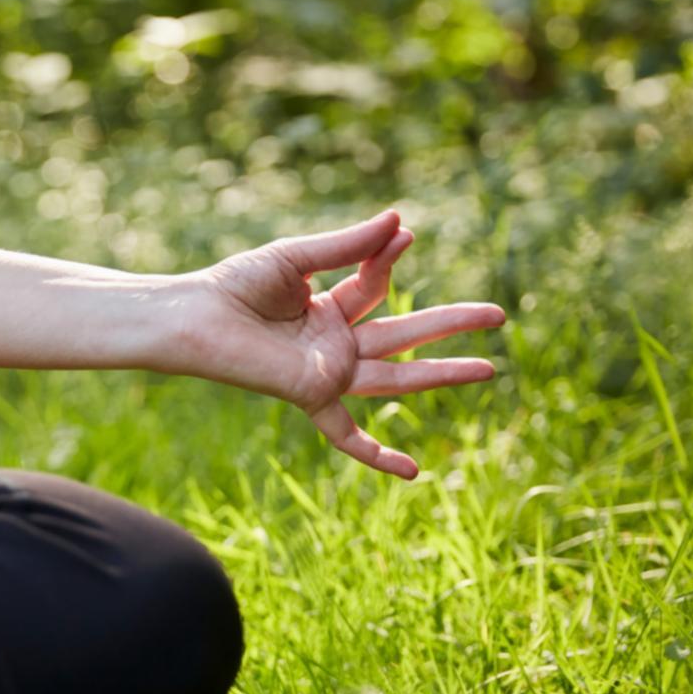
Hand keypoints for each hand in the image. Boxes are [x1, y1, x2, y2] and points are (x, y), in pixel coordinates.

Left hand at [172, 210, 503, 478]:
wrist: (194, 317)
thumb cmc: (232, 286)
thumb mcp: (294, 258)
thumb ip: (345, 246)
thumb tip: (398, 219)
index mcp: (328, 310)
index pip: (375, 287)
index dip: (388, 259)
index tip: (402, 233)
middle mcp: (333, 344)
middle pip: (405, 334)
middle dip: (451, 322)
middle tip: (498, 313)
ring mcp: (327, 372)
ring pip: (396, 376)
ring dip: (442, 372)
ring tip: (489, 368)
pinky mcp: (312, 395)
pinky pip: (346, 434)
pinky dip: (376, 456)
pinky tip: (415, 474)